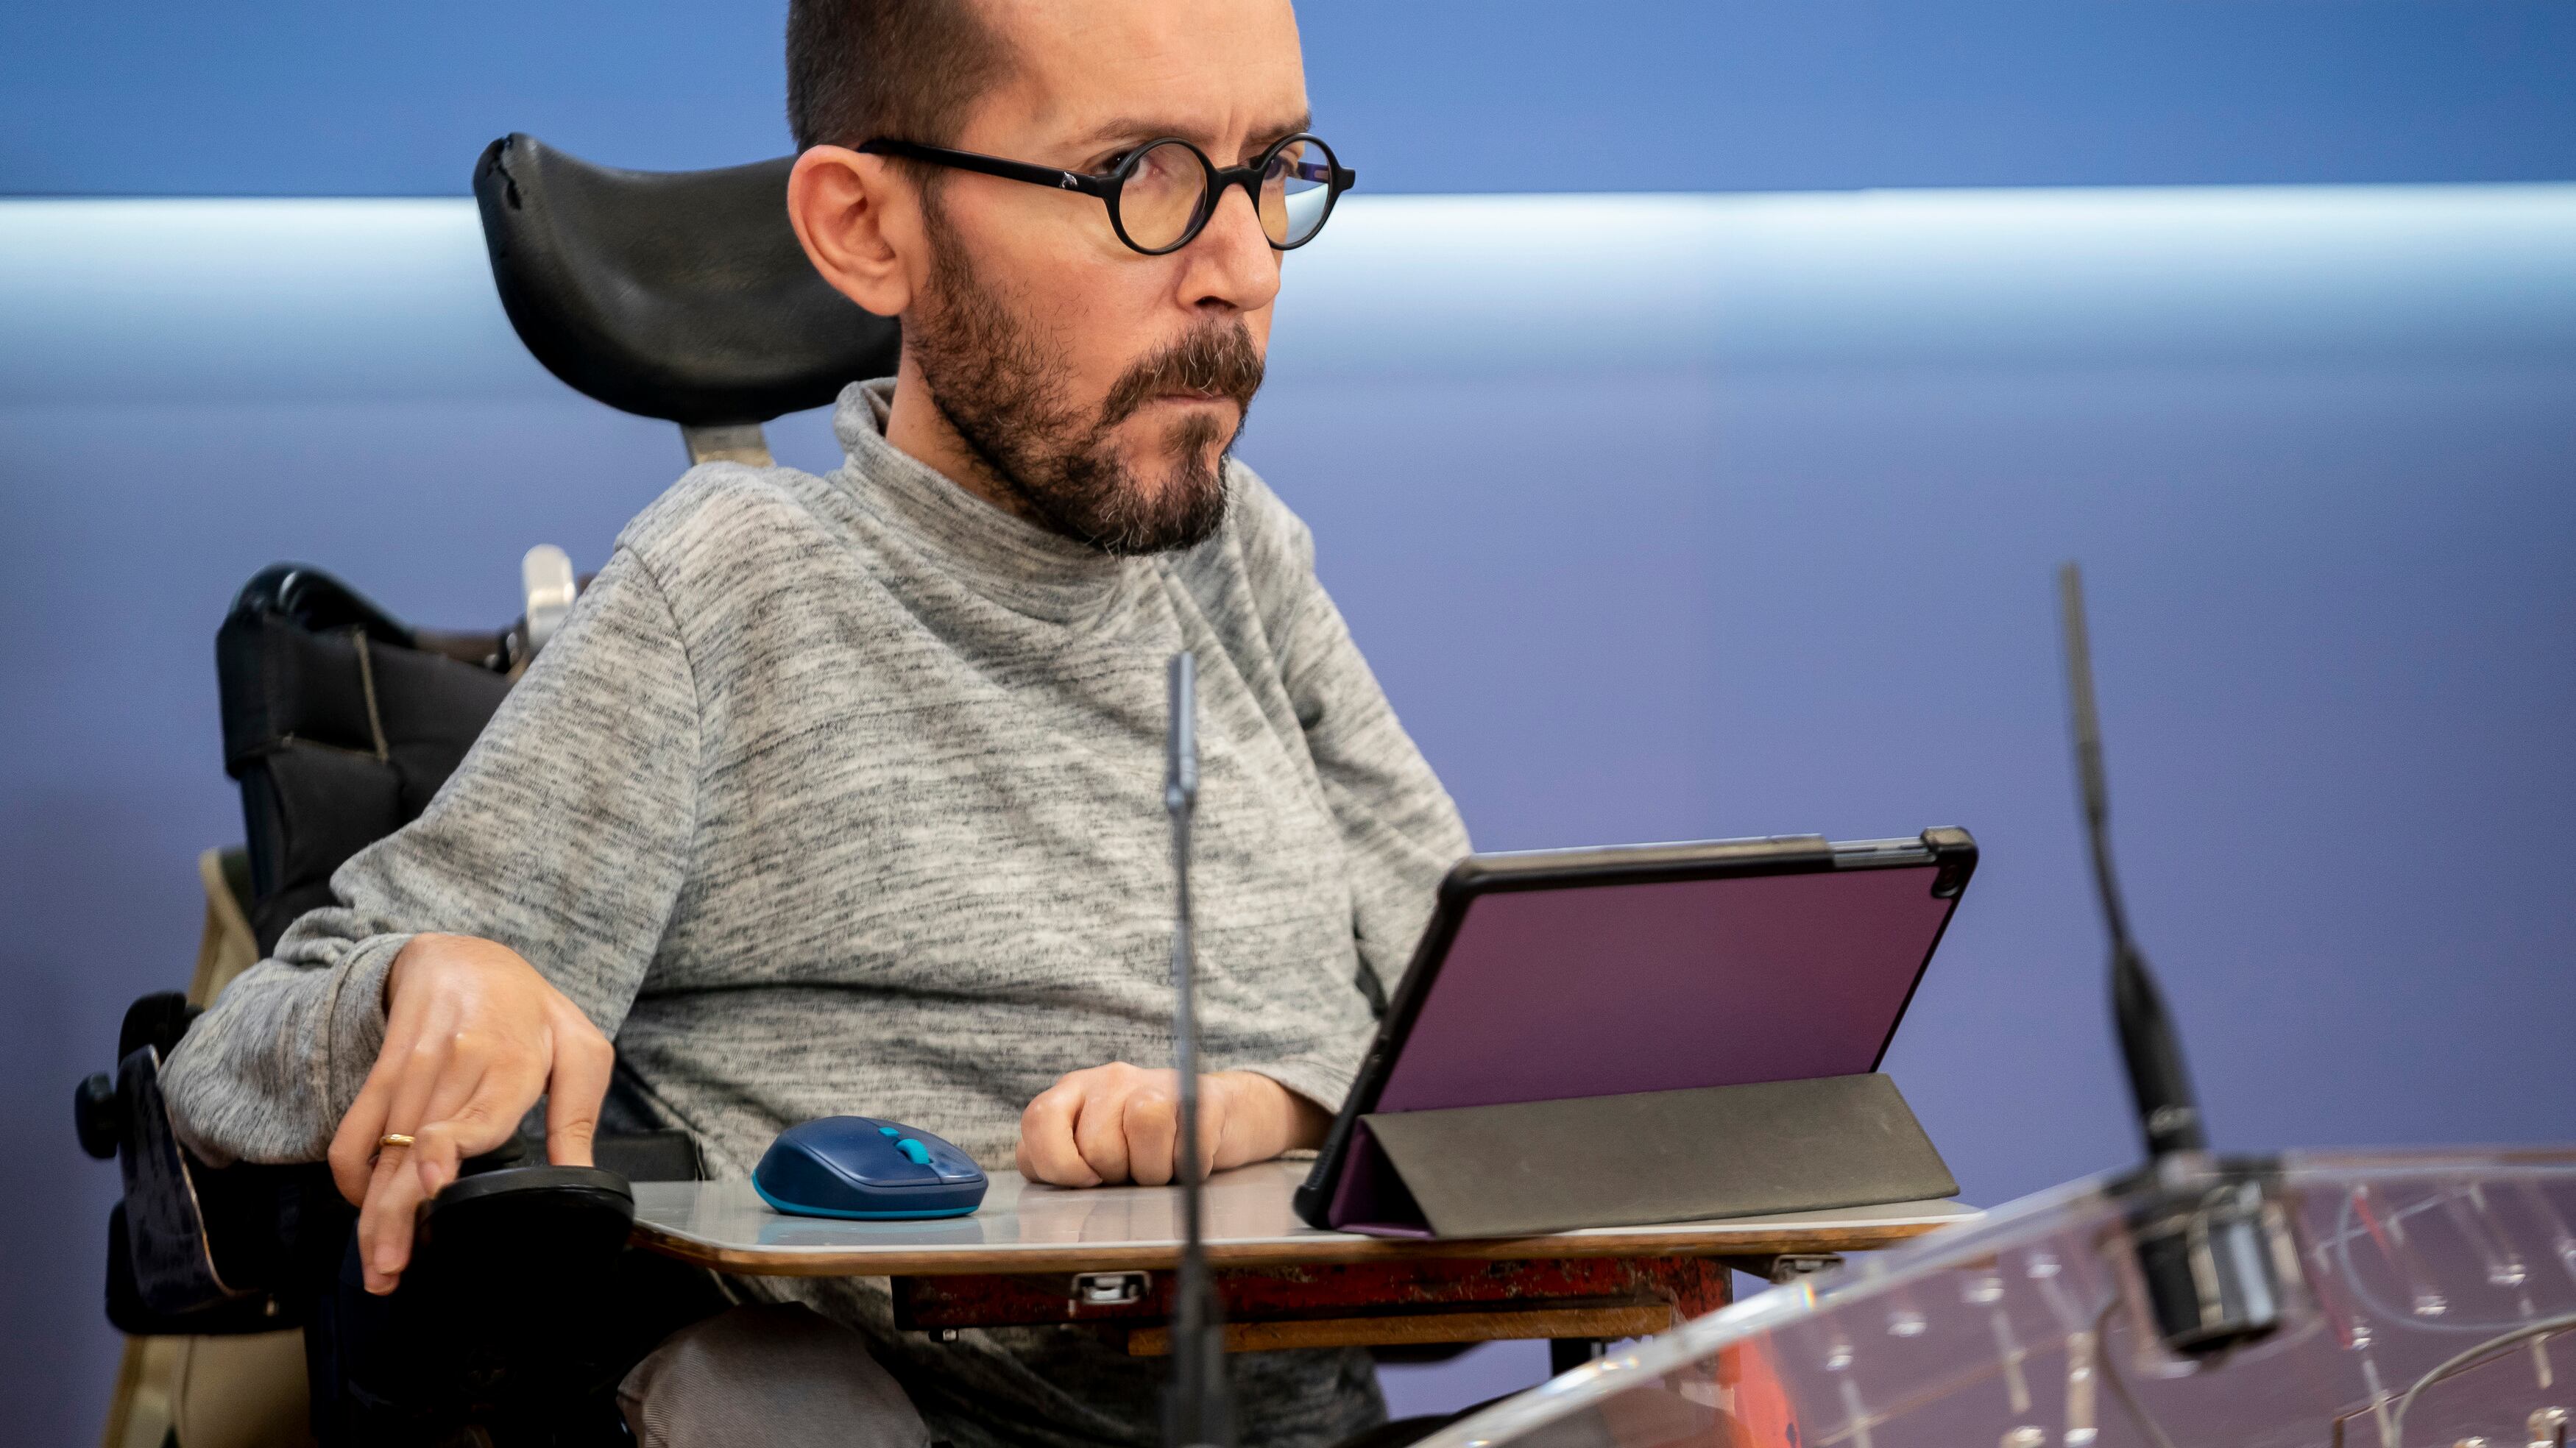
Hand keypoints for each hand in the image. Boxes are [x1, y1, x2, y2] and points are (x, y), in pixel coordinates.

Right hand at [325, 933, 612, 1293]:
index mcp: (514, 1063)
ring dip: (372, 1214)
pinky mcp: (382, 1073)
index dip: (446, 1148)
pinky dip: (352, 1176)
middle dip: (397, 1216)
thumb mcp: (580, 1051)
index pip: (475, 1110)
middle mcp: (457, 1066)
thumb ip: (578, 1118)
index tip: (432, 1187)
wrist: (463, 953)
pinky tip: (367, 1211)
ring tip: (377, 1266)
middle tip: (391, 1273)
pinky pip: (354, 1131)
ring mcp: (413, 1069)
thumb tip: (579, 1182)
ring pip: (382, 1151)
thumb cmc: (531, 1010)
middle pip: (416, 1149)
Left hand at [1015, 1064, 1328, 1187]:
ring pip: (1143, 1122)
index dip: (1059, 1164)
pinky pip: (1191, 1135)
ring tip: (1160, 1167)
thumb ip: (1057, 1163)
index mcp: (1073, 1092)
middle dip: (1117, 1174)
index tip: (1087, 1181)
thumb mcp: (1088, 1154)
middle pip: (1097, 1141)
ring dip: (1154, 1168)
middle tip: (1132, 1171)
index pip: (1039, 1121)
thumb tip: (1055, 1188)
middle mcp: (1109, 1079)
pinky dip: (1190, 1164)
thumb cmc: (1143, 1146)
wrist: (1218, 1119)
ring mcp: (1157, 1080)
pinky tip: (1189, 1158)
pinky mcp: (1201, 1094)